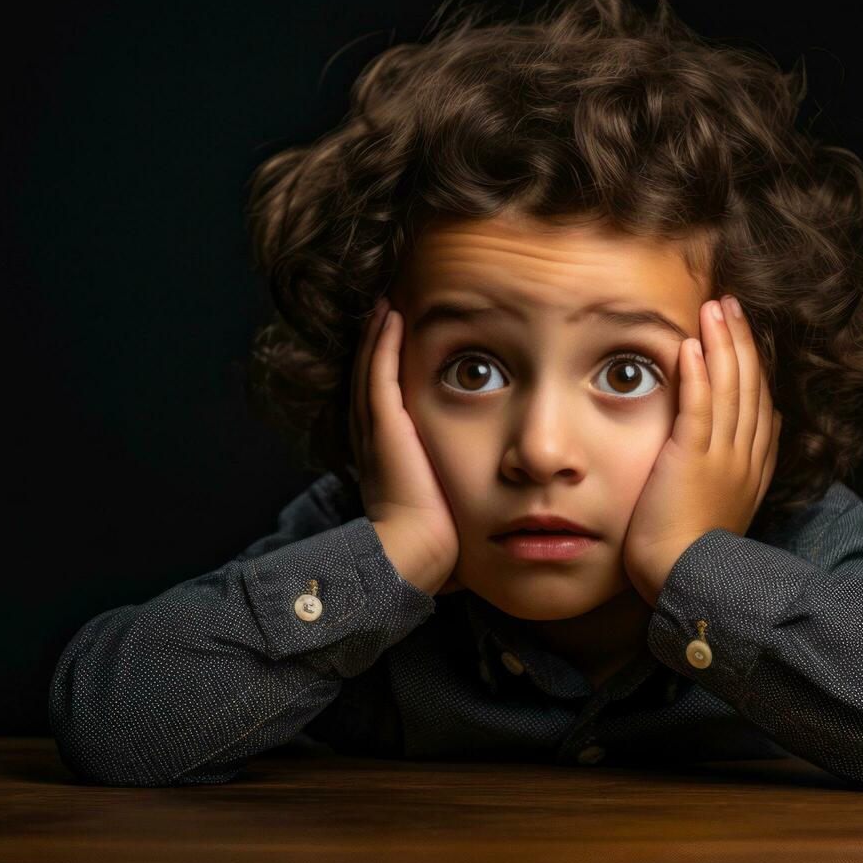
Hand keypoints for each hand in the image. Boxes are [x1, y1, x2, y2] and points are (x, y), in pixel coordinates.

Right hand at [349, 296, 463, 596]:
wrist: (413, 556)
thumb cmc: (438, 544)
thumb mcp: (447, 509)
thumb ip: (459, 495)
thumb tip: (492, 503)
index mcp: (386, 460)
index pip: (382, 407)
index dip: (386, 375)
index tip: (396, 349)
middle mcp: (373, 442)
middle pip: (370, 382)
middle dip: (376, 348)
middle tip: (384, 313)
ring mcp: (376, 433)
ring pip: (372, 371)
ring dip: (378, 336)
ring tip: (386, 306)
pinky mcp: (385, 427)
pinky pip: (379, 374)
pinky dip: (383, 344)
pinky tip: (391, 316)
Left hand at [623, 295, 781, 605]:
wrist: (686, 582)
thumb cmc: (692, 554)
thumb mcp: (726, 505)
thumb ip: (737, 468)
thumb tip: (759, 431)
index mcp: (753, 468)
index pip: (760, 405)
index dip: (752, 366)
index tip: (742, 336)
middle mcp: (745, 457)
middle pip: (750, 386)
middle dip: (741, 342)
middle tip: (730, 304)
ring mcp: (722, 457)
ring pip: (730, 389)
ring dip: (723, 344)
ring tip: (715, 308)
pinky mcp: (692, 459)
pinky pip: (700, 407)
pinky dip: (699, 374)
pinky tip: (693, 345)